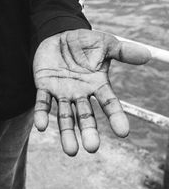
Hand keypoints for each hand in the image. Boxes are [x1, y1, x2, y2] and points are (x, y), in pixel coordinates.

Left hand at [33, 29, 149, 155]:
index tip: (123, 132)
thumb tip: (147, 55)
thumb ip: (123, 52)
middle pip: (86, 116)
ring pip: (65, 116)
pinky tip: (41, 126)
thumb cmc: (84, 43)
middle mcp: (80, 93)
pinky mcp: (44, 87)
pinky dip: (42, 114)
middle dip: (88, 131)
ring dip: (67, 132)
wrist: (58, 36)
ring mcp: (62, 92)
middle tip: (92, 147)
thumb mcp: (105, 44)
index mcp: (97, 85)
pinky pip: (42, 103)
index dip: (116, 117)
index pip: (109, 103)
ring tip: (71, 151)